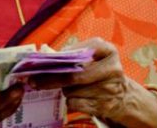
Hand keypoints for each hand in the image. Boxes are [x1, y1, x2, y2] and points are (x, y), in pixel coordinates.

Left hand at [28, 38, 156, 127]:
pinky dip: (70, 101)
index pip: (83, 50)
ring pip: (72, 90)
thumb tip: (45, 54)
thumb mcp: (94, 57)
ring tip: (69, 87)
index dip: (63, 56)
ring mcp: (109, 89)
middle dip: (51, 78)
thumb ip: (74, 53)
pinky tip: (76, 97)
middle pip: (74, 75)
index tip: (45, 59)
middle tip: (34, 80)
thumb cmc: (100, 72)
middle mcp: (112, 69)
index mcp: (109, 51)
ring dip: (64, 90)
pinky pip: (75, 104)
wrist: (122, 96)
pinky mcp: (104, 106)